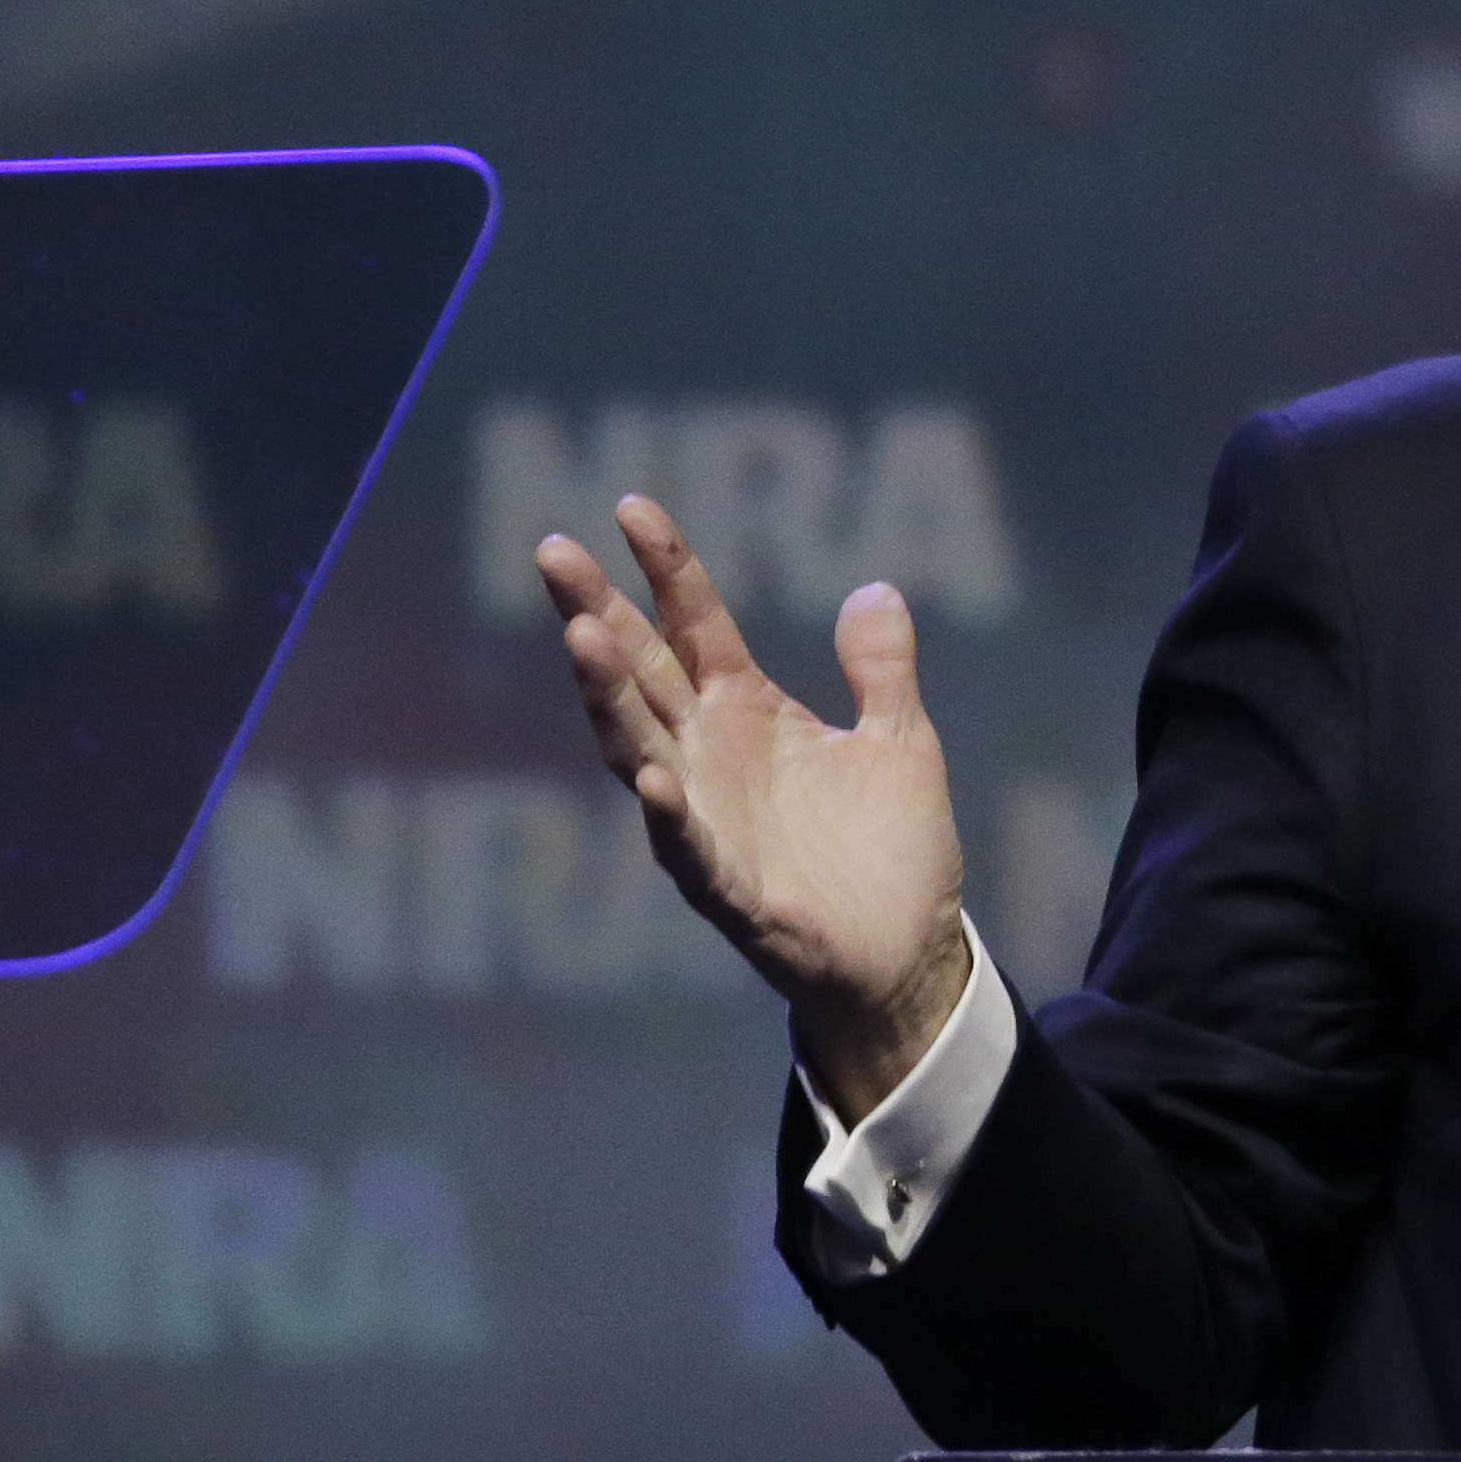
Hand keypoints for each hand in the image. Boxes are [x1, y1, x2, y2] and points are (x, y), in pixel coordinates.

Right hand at [541, 497, 971, 1120]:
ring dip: (609, 698)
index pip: (693, 624)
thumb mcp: (900, 740)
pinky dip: (672, 817)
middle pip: (641, 673)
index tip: (632, 507)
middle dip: (596, 613)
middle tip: (552, 550)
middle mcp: (710, 756)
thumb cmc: (892, 848)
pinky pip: (689, 849)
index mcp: (748, 712)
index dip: (666, 568)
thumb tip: (876, 588)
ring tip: (582, 638)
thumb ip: (880, 669)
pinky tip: (657, 781)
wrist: (908, 954)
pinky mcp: (729, 888)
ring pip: (641, 749)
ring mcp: (709, 819)